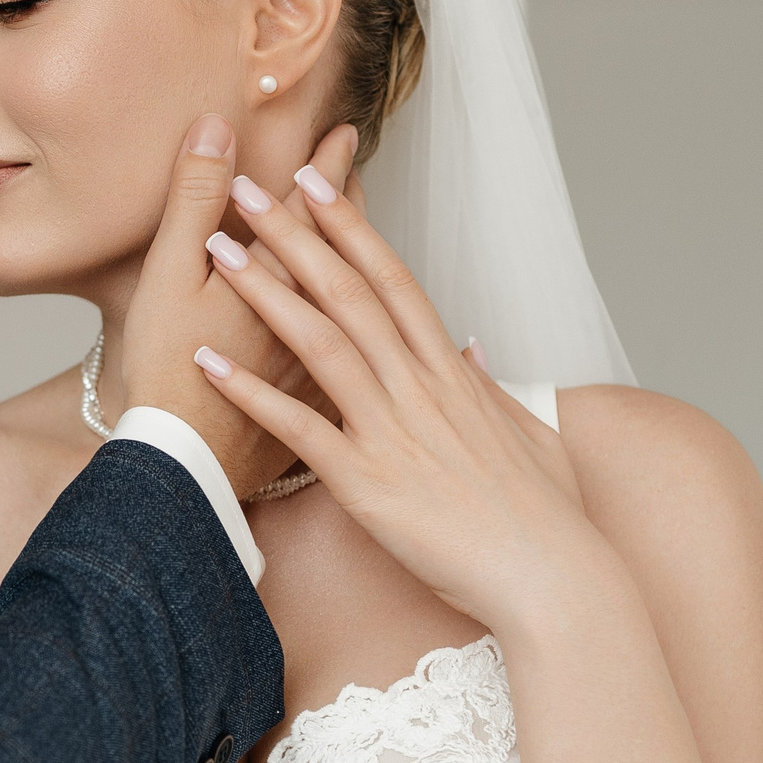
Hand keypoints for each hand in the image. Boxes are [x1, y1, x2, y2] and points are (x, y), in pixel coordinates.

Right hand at [121, 117, 358, 496]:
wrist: (186, 463)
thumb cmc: (166, 369)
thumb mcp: (169, 272)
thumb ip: (195, 199)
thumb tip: (215, 130)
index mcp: (282, 278)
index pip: (315, 209)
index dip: (327, 168)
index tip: (344, 136)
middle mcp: (316, 317)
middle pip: (347, 253)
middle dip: (350, 209)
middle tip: (356, 174)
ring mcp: (323, 365)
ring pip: (359, 306)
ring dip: (360, 268)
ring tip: (363, 242)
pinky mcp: (321, 409)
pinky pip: (356, 365)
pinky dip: (364, 339)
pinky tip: (369, 344)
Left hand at [188, 162, 622, 635]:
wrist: (557, 579)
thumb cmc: (548, 517)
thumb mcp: (530, 435)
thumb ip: (492, 388)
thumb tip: (473, 350)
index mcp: (453, 373)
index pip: (394, 280)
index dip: (351, 228)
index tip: (315, 183)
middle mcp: (421, 388)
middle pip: (349, 292)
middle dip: (295, 234)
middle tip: (248, 187)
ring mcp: (394, 431)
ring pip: (321, 341)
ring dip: (264, 291)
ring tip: (217, 248)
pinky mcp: (368, 483)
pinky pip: (299, 427)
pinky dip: (250, 393)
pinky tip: (206, 364)